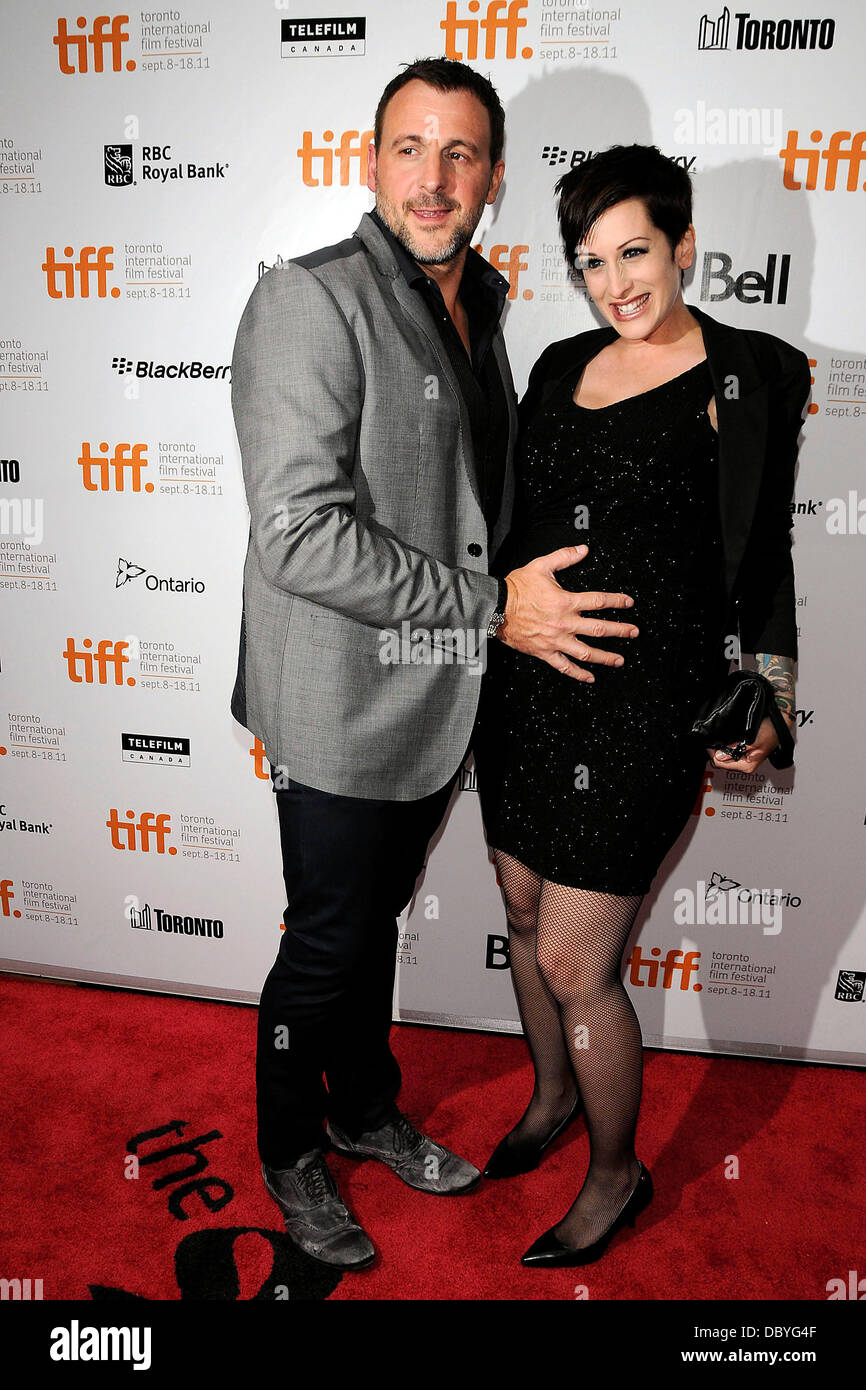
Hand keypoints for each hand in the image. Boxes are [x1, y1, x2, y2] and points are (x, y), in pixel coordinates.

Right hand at [499, 544, 637, 682]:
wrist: (494, 607)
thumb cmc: (516, 588)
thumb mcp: (540, 566)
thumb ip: (564, 557)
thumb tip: (582, 550)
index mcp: (566, 602)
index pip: (599, 601)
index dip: (617, 601)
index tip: (628, 603)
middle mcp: (565, 623)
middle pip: (599, 629)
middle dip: (620, 630)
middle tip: (634, 632)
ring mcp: (556, 640)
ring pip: (586, 652)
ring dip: (605, 657)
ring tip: (619, 660)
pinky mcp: (545, 652)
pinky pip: (564, 666)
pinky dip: (578, 674)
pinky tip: (590, 677)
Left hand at [707, 711, 793, 772]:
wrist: (779, 723)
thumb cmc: (771, 731)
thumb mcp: (751, 740)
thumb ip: (735, 749)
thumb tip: (719, 755)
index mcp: (747, 766)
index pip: (721, 764)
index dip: (713, 753)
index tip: (709, 744)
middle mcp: (745, 764)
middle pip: (722, 761)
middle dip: (716, 751)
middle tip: (713, 741)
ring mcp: (744, 758)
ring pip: (725, 756)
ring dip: (721, 748)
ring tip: (721, 739)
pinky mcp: (743, 751)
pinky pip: (729, 751)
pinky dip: (726, 745)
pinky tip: (727, 739)